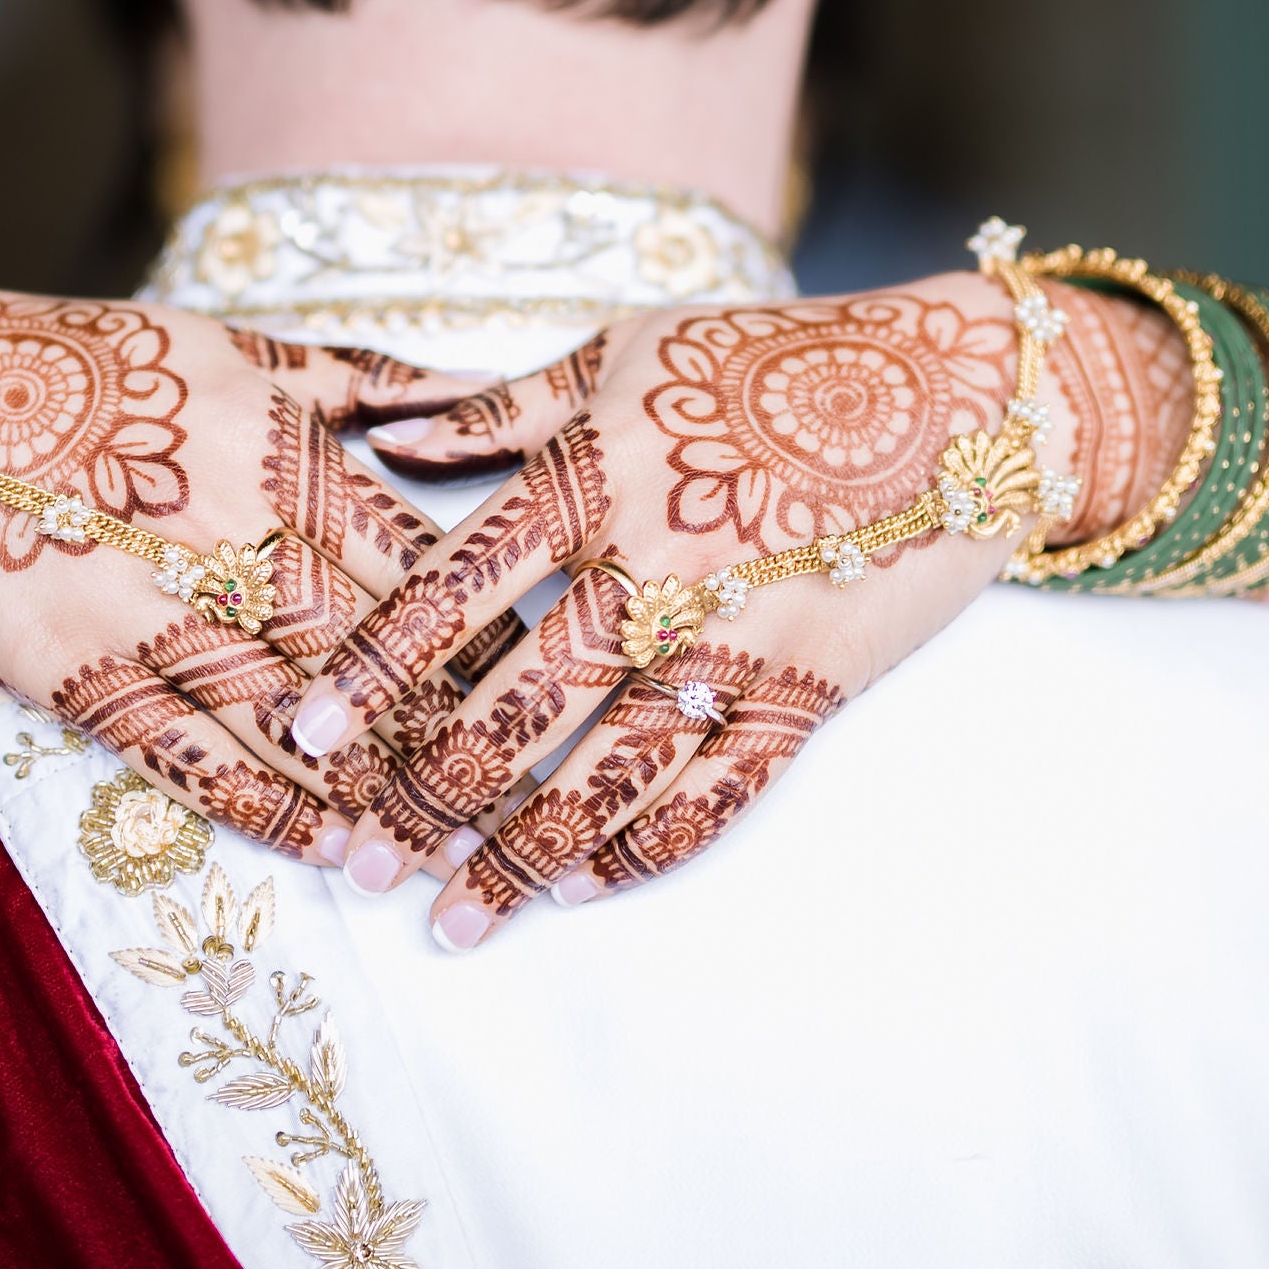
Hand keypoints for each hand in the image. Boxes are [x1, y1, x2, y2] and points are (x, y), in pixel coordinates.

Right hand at [0, 275, 491, 854]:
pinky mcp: (77, 669)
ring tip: (458, 854)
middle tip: (534, 798)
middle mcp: (229, 533)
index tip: (561, 685)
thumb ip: (360, 380)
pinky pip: (195, 759)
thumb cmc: (70, 359)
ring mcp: (150, 608)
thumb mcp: (228, 341)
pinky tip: (339, 853)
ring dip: (384, 797)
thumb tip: (474, 393)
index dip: (495, 632)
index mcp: (278, 449)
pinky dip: (274, 813)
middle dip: (462, 733)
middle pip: (378, 653)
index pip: (420, 558)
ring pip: (298, 722)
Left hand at [298, 274, 1067, 944]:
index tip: (304, 735)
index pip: (448, 592)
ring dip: (518, 861)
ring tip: (452, 921)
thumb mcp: (627, 347)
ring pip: (602, 779)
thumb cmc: (777, 356)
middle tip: (357, 863)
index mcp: (591, 480)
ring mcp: (731, 644)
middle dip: (422, 798)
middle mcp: (649, 574)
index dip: (369, 671)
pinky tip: (578, 889)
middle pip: (509, 711)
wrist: (964, 394)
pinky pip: (713, 798)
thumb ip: (497, 403)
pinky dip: (641, 852)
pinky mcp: (803, 694)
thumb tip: (377, 430)